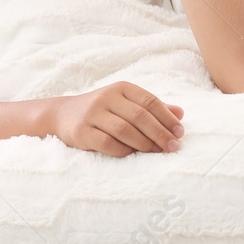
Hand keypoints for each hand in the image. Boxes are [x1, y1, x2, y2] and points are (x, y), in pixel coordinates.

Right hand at [52, 82, 184, 157]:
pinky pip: (108, 144)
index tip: (180, 133)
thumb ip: (152, 108)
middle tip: (173, 147)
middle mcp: (106, 98)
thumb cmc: (102, 111)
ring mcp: (92, 114)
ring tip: (156, 152)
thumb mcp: (126, 103)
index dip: (167, 118)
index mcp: (121, 88)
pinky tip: (132, 155)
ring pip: (124, 130)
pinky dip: (123, 151)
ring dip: (144, 144)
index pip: (149, 101)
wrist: (62, 115)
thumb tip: (180, 113)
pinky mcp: (82, 132)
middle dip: (160, 133)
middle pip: (139, 116)